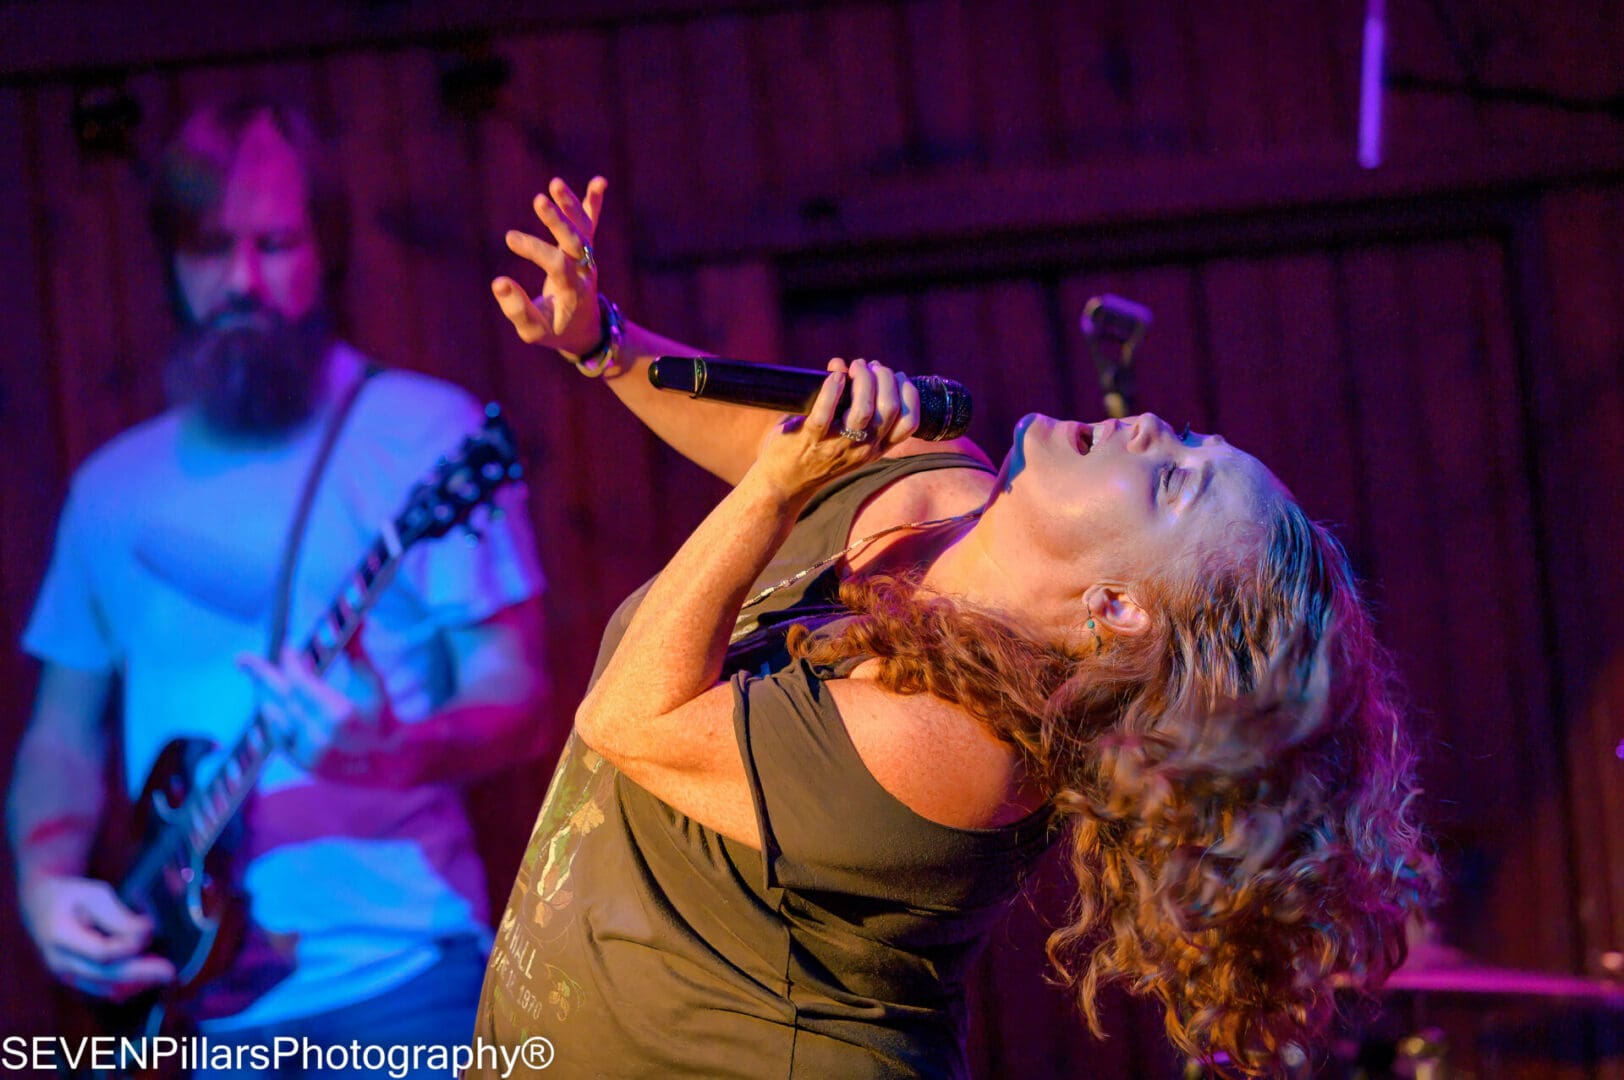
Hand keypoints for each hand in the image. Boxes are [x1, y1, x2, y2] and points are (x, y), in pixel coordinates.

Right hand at [19, 873, 174, 998]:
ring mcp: (66, 976)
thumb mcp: (94, 894)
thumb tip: (146, 932)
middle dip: (141, 974)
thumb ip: (118, 915)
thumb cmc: (72, 896)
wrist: (41, 906)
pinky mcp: (76, 981)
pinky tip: (148, 976)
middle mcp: (60, 963)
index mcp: (61, 936)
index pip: (101, 952)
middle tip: (170, 971)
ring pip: (106, 989)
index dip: (131, 946)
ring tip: (163, 971)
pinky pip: (104, 991)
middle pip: (106, 976)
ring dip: (137, 983)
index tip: (152, 930)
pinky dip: (128, 986)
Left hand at [238, 641, 397, 778]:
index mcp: (339, 714)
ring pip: (275, 716)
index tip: (287, 647)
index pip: (301, 681)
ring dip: (265, 694)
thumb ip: (359, 654)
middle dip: (260, 675)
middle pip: (279, 698)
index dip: (291, 662)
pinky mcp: (301, 764)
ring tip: (257, 676)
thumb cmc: (382, 719)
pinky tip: (270, 702)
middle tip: (241, 658)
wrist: (387, 765)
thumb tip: (358, 619)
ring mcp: (307, 752)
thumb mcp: (373, 686)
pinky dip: (273, 717)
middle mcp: (319, 735)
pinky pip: (277, 735)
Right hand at [492, 175, 608, 357]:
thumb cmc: (555, 330)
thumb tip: (498, 283)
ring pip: (583, 229)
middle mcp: (584, 271)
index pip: (557, 264)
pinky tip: (600, 182)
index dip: (535, 249)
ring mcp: (587, 258)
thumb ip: (517, 310)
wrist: (585, 330)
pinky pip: (590, 224)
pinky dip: (593, 203)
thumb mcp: (534, 331)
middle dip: (559, 221)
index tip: (510, 238)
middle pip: (575, 242)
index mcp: (572, 290)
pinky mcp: (585, 249)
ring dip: (571, 206)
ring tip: (555, 184)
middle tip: (539, 201)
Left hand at [749, 358, 919, 500]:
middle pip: (890, 408)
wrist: (783, 483)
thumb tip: (843, 364)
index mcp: (876, 448)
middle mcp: (863, 449)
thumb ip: (853, 407)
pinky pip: (826, 412)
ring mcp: (838, 446)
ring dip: (863, 379)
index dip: (908, 393)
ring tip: (854, 367)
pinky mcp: (812, 439)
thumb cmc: (815, 453)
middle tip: (870, 366)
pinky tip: (834, 374)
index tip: (896, 376)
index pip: (909, 422)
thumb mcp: (848, 441)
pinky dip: (832, 388)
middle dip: (885, 378)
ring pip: (864, 410)